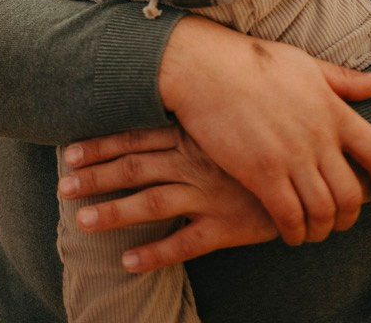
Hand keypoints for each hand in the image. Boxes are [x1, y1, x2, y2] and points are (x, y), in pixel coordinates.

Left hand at [59, 125, 277, 272]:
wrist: (308, 170)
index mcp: (191, 137)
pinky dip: (155, 253)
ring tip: (80, 222)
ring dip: (113, 213)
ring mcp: (208, 196)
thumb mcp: (226, 122)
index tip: (68, 152)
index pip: (135, 138)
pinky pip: (185, 243)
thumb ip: (194, 118)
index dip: (100, 146)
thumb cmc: (263, 142)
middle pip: (134, 169)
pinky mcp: (226, 227)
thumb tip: (161, 107)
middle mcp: (194, 163)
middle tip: (62, 186)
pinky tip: (127, 262)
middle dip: (95, 177)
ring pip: (151, 204)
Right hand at [158, 16, 370, 246]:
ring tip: (313, 228)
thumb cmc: (251, 61)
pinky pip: (290, 217)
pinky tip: (289, 231)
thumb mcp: (303, 63)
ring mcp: (290, 157)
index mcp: (332, 109)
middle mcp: (317, 137)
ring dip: (323, 228)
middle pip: (353, 195)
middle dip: (351, 216)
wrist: (204, 67)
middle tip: (339, 219)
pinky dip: (295, 232)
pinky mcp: (261, 173)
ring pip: (324, 212)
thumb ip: (343, 80)